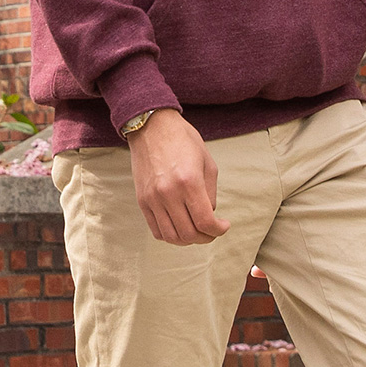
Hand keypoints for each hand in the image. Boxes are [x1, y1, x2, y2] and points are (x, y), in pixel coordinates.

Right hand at [127, 110, 222, 246]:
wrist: (151, 127)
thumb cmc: (183, 140)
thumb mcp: (207, 163)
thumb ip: (210, 193)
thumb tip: (209, 215)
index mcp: (189, 182)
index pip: (205, 222)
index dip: (218, 230)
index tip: (223, 225)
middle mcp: (168, 193)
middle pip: (189, 234)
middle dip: (205, 237)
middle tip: (212, 230)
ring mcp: (152, 198)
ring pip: (171, 236)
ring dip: (188, 240)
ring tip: (196, 230)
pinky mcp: (142, 200)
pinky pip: (156, 230)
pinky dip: (170, 235)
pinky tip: (180, 226)